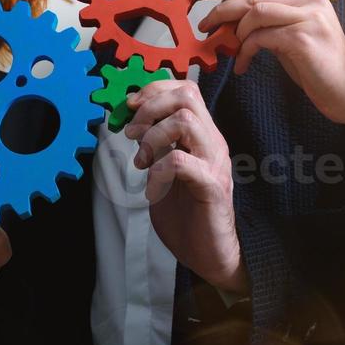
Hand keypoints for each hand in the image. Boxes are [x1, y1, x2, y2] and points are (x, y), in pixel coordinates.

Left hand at [125, 79, 247, 294]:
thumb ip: (155, 147)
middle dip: (150, 107)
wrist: (210, 254)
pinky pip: (180, 161)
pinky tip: (153, 187)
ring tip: (141, 161)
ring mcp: (214, 163)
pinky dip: (158, 169)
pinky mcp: (211, 187)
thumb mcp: (164, 171)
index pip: (186, 89)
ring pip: (185, 121)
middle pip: (187, 96)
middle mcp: (212, 143)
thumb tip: (131, 123)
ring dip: (152, 137)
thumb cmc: (187, 215)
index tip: (130, 107)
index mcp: (202, 136)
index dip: (154, 90)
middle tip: (132, 133)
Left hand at [197, 0, 344, 125]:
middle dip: (223, 8)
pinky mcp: (304, 38)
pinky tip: (242, 65)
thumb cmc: (317, 67)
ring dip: (236, 32)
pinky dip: (246, 51)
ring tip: (230, 49)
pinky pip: (262, 37)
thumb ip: (267, 23)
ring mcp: (309, 16)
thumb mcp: (288, 37)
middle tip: (204, 24)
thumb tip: (231, 19)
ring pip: (256, 12)